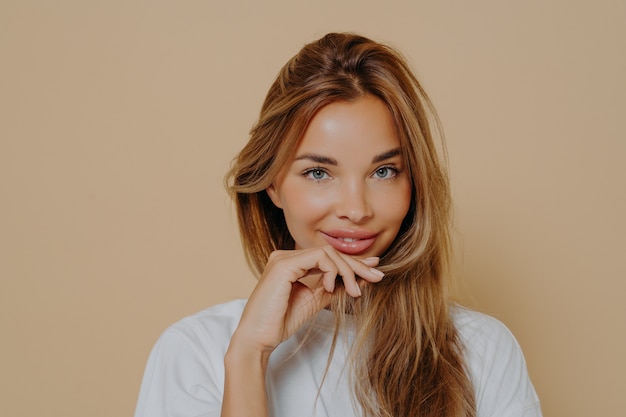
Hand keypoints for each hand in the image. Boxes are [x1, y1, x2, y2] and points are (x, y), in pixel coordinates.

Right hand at [230, 246, 384, 355]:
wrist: (259, 338)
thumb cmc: (281, 321)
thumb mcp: (315, 301)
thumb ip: (335, 288)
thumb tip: (360, 279)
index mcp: (291, 263)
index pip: (328, 258)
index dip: (352, 264)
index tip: (374, 271)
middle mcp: (286, 256)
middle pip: (330, 253)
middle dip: (356, 265)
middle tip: (377, 277)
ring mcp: (283, 258)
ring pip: (327, 253)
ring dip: (347, 271)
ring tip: (356, 291)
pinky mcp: (283, 264)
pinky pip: (319, 258)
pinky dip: (332, 271)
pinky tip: (333, 287)